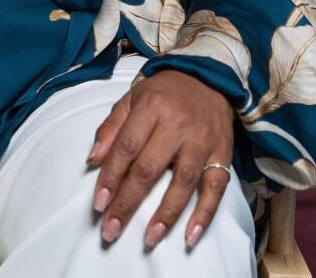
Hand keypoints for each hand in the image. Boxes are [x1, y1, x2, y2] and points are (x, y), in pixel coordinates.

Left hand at [86, 69, 233, 249]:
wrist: (209, 77)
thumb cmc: (165, 91)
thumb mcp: (133, 98)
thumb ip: (111, 128)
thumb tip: (92, 159)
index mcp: (151, 107)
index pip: (126, 147)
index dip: (110, 177)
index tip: (99, 204)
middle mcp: (177, 124)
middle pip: (149, 168)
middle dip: (128, 202)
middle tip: (112, 229)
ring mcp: (202, 140)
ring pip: (183, 182)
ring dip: (166, 214)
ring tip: (149, 238)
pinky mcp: (223, 152)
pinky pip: (216, 187)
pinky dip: (205, 214)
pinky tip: (190, 236)